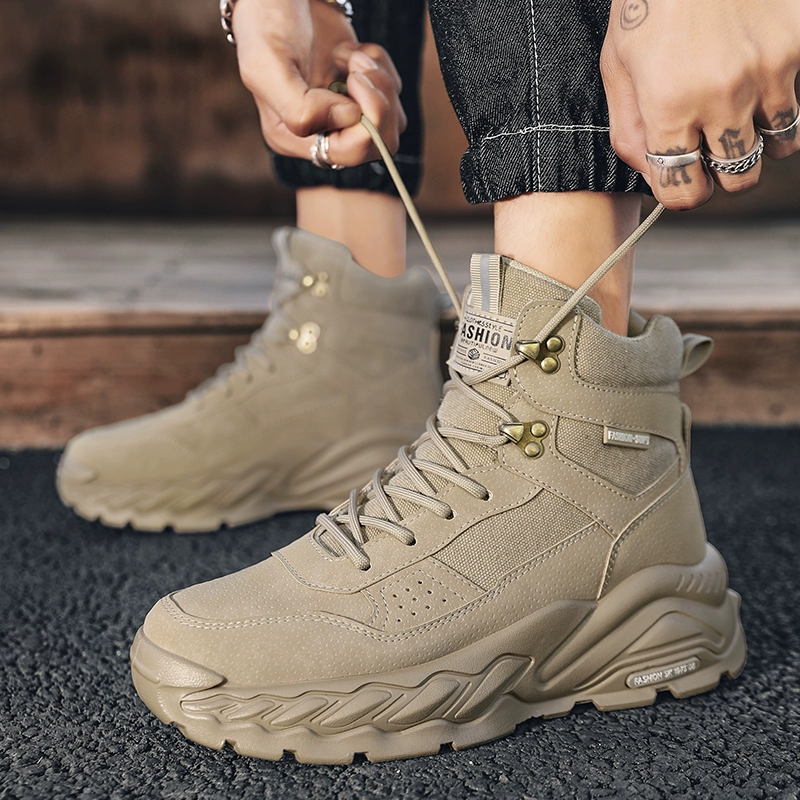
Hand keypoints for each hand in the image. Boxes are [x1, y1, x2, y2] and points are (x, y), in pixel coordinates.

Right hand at [232, 0, 406, 166]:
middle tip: (357, 67)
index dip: (364, 124)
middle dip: (378, 103)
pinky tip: (351, 51)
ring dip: (381, 82)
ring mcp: (343, 113)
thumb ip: (302, 109)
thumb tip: (349, 120)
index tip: (354, 79)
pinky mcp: (360, 91)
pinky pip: (392, 93)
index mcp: (292, 138)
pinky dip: (380, 66)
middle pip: (378, 145)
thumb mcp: (268, 67)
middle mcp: (320, 133)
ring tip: (353, 56)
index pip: (348, 153)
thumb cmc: (265, 25)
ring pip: (391, 121)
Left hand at [601, 0, 799, 209]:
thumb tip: (654, 175)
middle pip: (738, 178)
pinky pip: (798, 100)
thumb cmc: (649, 3)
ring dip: (758, 139)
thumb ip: (630, 131)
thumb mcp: (618, 68)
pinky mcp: (797, 45)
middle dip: (721, 171)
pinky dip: (779, 99)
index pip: (685, 191)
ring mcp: (768, 71)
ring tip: (737, 113)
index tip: (681, 177)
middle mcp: (723, 97)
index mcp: (670, 107)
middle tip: (709, 147)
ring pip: (779, 145)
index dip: (681, 191)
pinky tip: (755, 75)